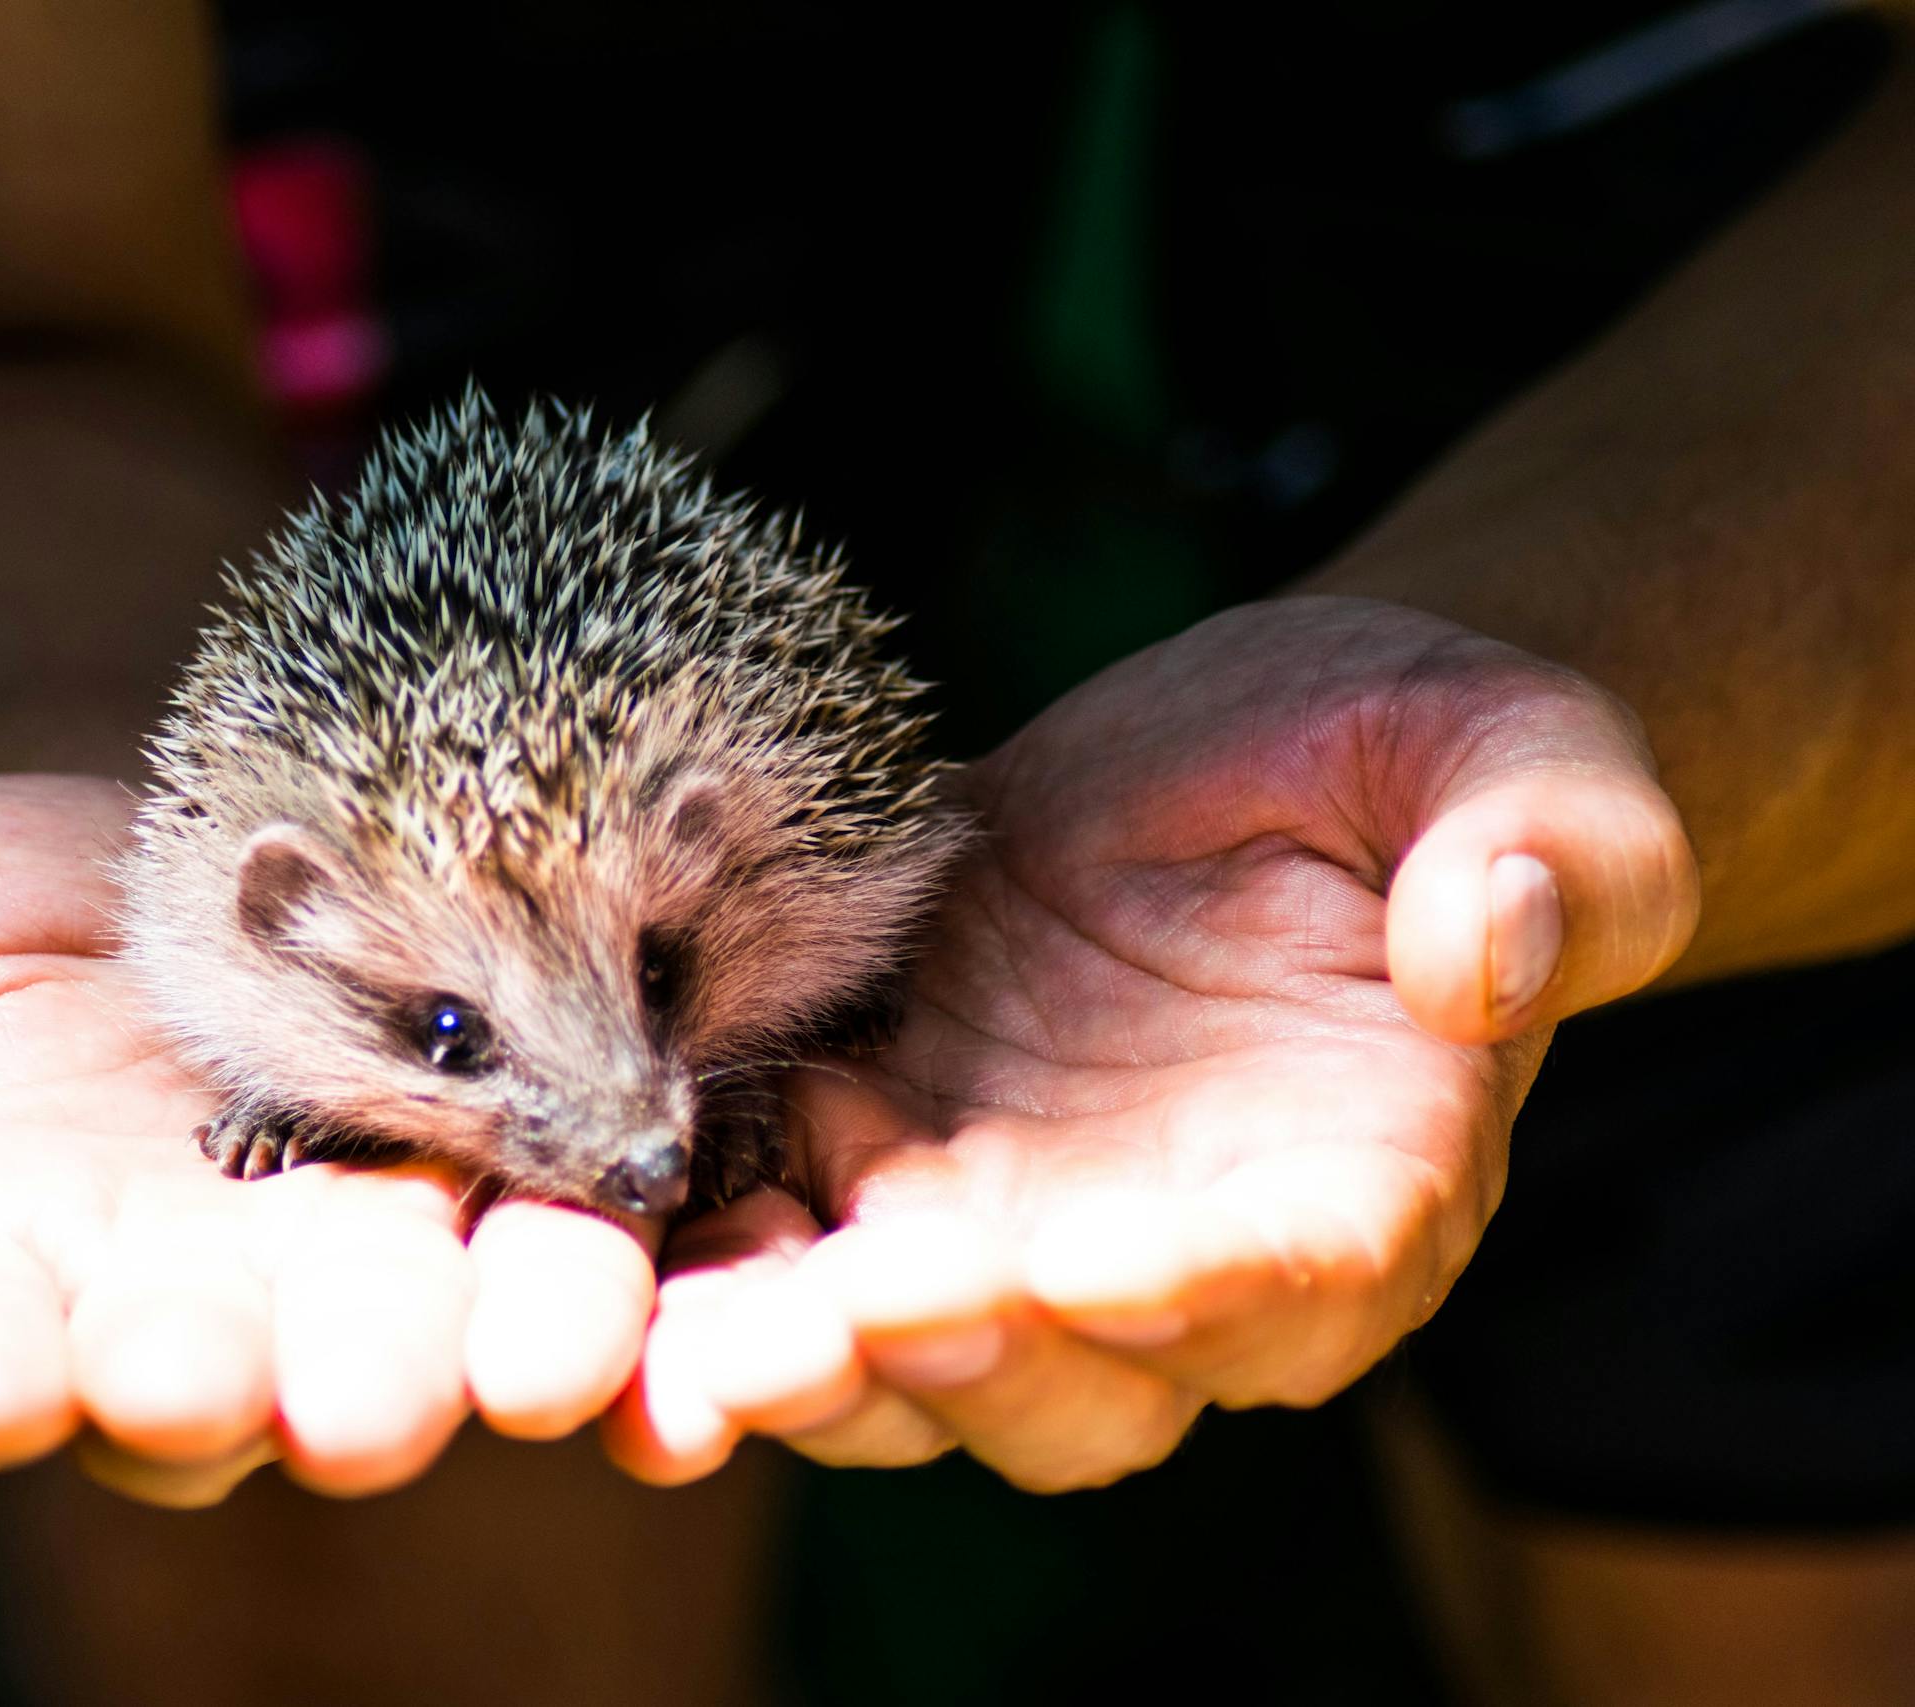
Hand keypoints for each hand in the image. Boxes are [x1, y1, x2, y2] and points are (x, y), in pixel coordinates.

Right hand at [0, 776, 658, 1503]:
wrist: (189, 825)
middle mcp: (170, 1314)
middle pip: (206, 1384)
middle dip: (254, 1387)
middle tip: (306, 1395)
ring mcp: (354, 1271)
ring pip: (410, 1345)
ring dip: (475, 1353)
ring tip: (536, 1340)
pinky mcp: (509, 1200)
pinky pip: (563, 1262)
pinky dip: (610, 1278)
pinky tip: (657, 1268)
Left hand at [605, 596, 1698, 1489]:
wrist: (1249, 747)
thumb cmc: (1412, 757)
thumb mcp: (1510, 754)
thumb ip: (1547, 852)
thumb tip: (1495, 947)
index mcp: (1363, 1190)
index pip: (1290, 1283)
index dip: (1187, 1292)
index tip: (1077, 1262)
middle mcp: (1181, 1258)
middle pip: (1076, 1386)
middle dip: (950, 1359)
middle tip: (832, 1313)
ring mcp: (1021, 1226)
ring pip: (914, 1368)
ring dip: (801, 1364)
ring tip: (695, 1335)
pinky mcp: (893, 1160)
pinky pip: (800, 1258)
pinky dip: (720, 1274)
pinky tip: (642, 1242)